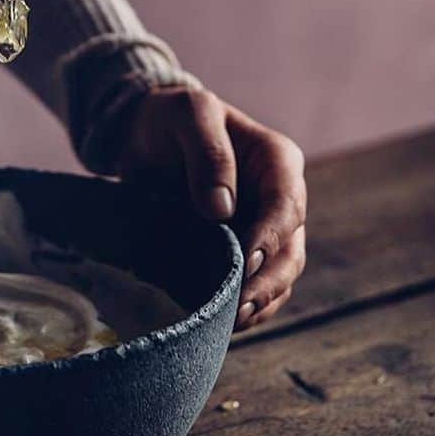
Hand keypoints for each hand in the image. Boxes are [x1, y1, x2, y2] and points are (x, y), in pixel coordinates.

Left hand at [119, 86, 306, 330]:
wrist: (144, 136)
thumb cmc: (170, 117)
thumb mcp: (188, 113)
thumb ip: (208, 151)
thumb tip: (222, 208)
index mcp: (277, 161)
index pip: (286, 206)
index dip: (270, 237)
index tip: (246, 263)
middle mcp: (279, 198)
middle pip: (290, 250)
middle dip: (268, 282)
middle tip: (238, 307)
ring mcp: (262, 228)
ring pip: (277, 275)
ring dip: (260, 302)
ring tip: (232, 322)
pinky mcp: (240, 250)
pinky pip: (254, 284)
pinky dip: (243, 303)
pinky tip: (221, 319)